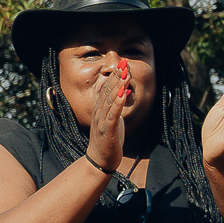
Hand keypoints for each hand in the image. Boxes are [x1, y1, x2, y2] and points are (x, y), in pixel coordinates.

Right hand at [87, 50, 128, 172]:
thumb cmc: (107, 140)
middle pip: (106, 91)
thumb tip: (119, 93)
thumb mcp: (111, 120)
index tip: (122, 64)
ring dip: (117, 86)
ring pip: (109, 100)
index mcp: (99, 110)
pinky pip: (113, 115)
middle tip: (123, 63)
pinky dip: (117, 103)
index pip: (106, 89)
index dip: (114, 76)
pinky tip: (123, 94)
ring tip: (125, 74)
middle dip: (116, 76)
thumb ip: (113, 107)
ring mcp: (102, 121)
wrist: (100, 159)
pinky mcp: (107, 130)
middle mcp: (98, 113)